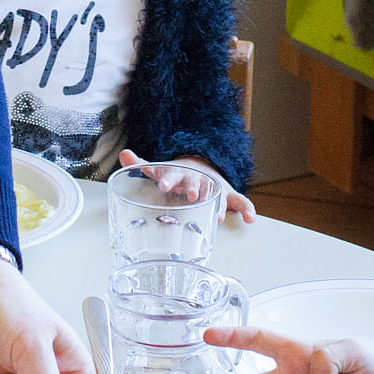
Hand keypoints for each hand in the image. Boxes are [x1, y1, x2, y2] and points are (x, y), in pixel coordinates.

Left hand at [116, 150, 254, 223]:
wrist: (200, 165)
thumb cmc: (176, 173)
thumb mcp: (159, 168)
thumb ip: (141, 164)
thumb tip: (123, 155)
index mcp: (178, 174)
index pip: (171, 175)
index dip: (167, 180)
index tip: (164, 185)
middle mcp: (196, 179)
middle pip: (195, 183)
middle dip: (193, 189)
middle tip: (191, 195)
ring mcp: (213, 186)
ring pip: (217, 194)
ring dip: (217, 203)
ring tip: (219, 215)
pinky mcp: (227, 194)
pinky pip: (240, 201)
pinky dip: (247, 209)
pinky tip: (251, 218)